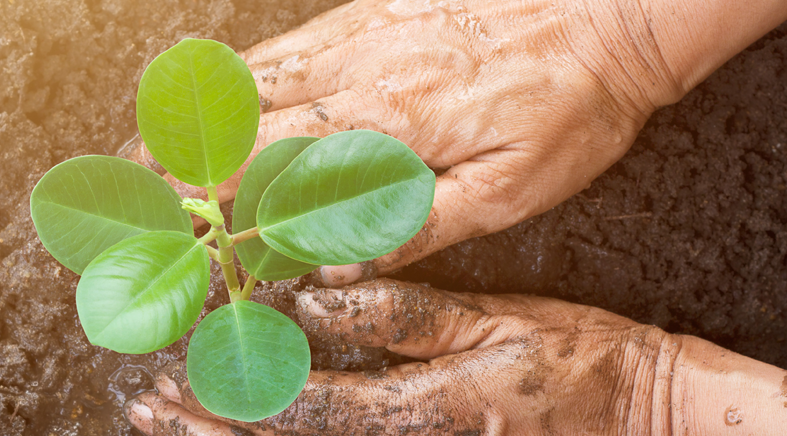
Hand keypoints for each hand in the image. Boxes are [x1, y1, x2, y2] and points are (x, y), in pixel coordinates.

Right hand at [122, 0, 786, 287]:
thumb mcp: (513, 189)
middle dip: (181, 164)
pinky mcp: (364, 15)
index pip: (276, 171)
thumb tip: (338, 264)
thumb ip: (419, 226)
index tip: (179, 236)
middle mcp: (358, 75)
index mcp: (389, 125)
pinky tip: (219, 96)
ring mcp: (356, 38)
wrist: (611, 10)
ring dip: (195, 119)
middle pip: (243, 122)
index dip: (218, 206)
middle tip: (133, 196)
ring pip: (251, 78)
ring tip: (145, 152)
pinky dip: (236, 78)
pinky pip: (282, 47)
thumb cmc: (570, 104)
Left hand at [124, 279, 786, 434]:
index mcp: (427, 412)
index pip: (309, 411)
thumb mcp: (493, 322)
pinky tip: (240, 429)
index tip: (178, 372)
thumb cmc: (574, 362)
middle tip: (146, 408)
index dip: (236, 392)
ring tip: (165, 423)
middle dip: (208, 431)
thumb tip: (315, 302)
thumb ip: (402, 318)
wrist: (641, 417)